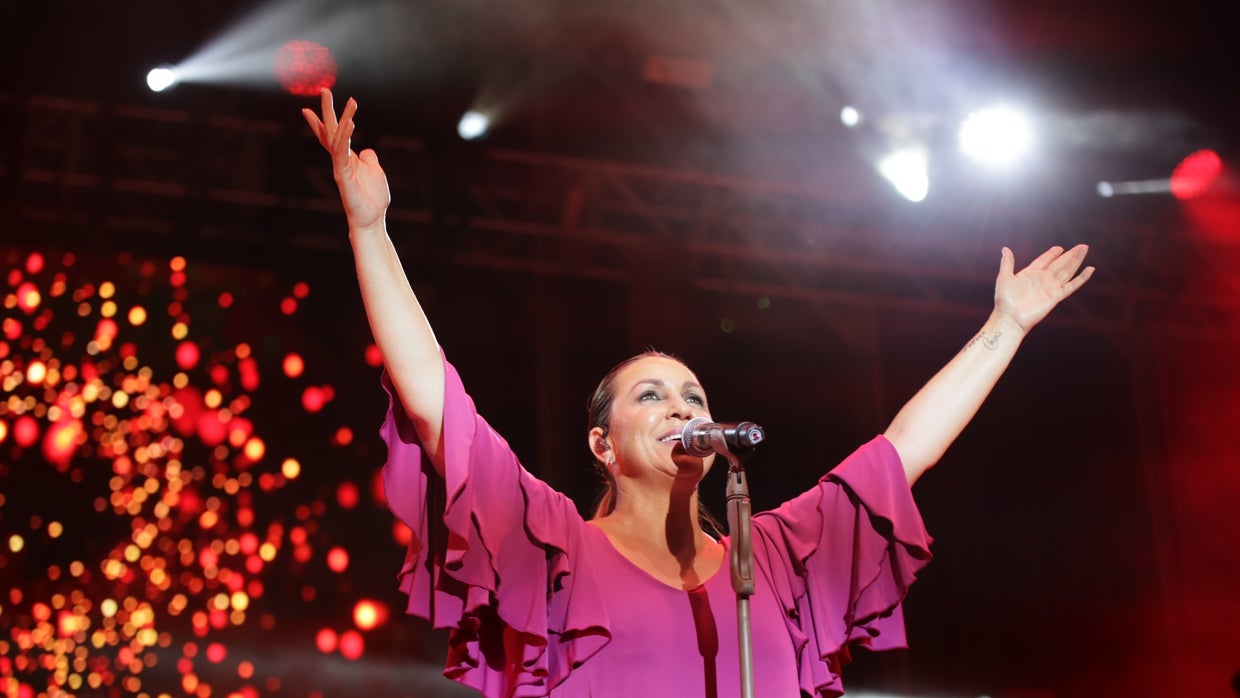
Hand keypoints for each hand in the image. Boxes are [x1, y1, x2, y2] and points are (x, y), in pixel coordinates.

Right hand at [302, 89, 389, 232]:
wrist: (371, 220)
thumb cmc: (372, 199)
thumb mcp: (375, 172)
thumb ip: (369, 160)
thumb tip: (367, 150)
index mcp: (347, 158)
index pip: (332, 136)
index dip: (323, 121)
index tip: (311, 106)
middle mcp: (340, 160)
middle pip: (331, 132)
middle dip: (327, 111)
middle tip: (325, 90)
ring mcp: (340, 167)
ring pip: (337, 138)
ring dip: (341, 118)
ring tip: (346, 101)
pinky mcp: (343, 175)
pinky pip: (342, 152)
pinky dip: (346, 137)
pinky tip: (350, 123)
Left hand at [995, 244, 1094, 331]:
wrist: (1010, 317)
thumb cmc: (1005, 300)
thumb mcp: (1004, 277)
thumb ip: (1007, 262)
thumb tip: (1005, 248)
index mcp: (1030, 274)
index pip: (1044, 260)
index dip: (1051, 254)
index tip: (1059, 248)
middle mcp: (1042, 279)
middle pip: (1059, 264)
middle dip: (1070, 255)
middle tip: (1081, 246)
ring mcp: (1050, 287)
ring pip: (1067, 271)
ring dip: (1076, 261)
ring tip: (1085, 250)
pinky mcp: (1056, 296)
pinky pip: (1072, 286)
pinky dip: (1081, 278)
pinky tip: (1090, 269)